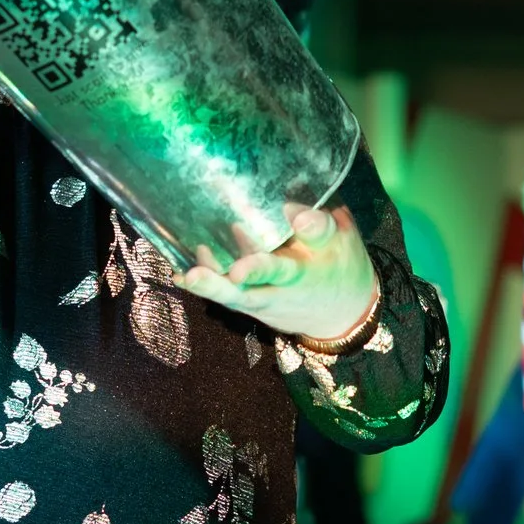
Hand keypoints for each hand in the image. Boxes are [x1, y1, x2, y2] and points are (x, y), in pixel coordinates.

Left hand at [178, 204, 380, 343]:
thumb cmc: (340, 266)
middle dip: (218, 285)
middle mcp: (278, 292)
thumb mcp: (340, 242)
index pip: (281, 269)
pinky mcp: (252, 304)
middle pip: (245, 293)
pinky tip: (181, 274)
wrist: (342, 313)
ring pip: (231, 297)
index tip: (248, 262)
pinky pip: (226, 297)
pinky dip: (204, 287)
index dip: (263, 266)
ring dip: (208, 285)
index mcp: (302, 273)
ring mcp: (262, 302)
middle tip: (194, 276)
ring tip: (188, 272)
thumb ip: (318, 226)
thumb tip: (292, 209)